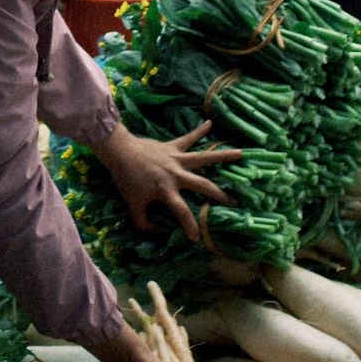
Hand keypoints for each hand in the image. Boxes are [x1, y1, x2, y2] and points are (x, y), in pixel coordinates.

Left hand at [94, 120, 239, 240]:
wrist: (119, 152)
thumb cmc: (126, 179)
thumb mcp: (133, 204)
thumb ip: (143, 221)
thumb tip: (154, 233)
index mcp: (166, 190)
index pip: (182, 212)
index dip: (190, 226)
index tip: (197, 238)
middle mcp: (176, 174)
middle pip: (202, 185)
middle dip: (219, 195)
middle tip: (235, 202)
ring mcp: (176, 159)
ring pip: (203, 157)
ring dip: (222, 156)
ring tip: (241, 153)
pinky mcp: (172, 146)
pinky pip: (188, 138)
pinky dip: (199, 131)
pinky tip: (210, 123)